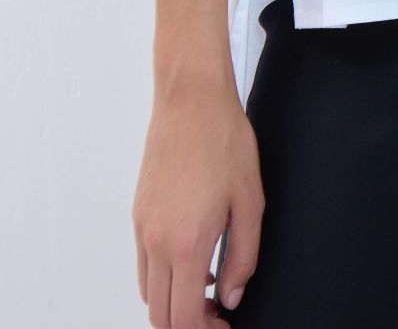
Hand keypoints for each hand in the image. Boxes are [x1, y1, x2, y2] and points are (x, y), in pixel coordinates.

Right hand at [132, 76, 262, 324]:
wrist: (191, 99)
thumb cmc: (223, 140)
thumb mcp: (250, 200)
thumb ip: (243, 257)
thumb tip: (230, 296)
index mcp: (186, 243)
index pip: (181, 318)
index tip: (223, 324)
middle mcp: (156, 241)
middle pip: (158, 315)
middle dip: (187, 324)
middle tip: (216, 314)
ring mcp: (142, 227)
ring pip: (147, 292)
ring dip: (173, 302)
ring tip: (207, 288)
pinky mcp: (138, 213)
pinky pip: (144, 264)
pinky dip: (164, 277)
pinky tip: (194, 259)